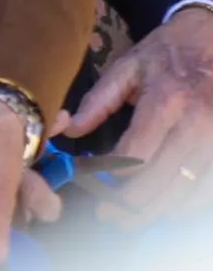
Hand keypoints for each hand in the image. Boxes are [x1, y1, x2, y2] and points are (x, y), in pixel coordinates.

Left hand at [62, 5, 212, 214]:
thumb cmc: (168, 52)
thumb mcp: (128, 67)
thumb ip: (98, 101)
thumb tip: (71, 131)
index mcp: (167, 101)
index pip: (137, 152)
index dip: (115, 177)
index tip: (97, 189)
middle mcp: (199, 121)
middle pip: (164, 177)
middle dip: (133, 204)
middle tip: (110, 217)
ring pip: (192, 188)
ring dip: (163, 210)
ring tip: (136, 218)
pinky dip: (192, 201)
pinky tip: (172, 206)